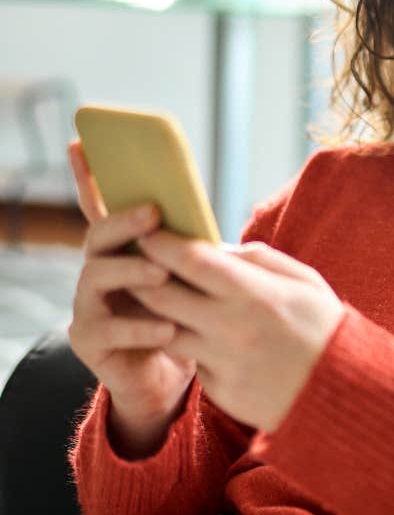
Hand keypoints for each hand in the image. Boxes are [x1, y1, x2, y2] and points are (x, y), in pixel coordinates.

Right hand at [66, 141, 196, 455]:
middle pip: (99, 234)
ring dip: (132, 271)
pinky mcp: (90, 339)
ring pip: (98, 277)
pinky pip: (110, 329)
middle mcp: (98, 269)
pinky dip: (141, 327)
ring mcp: (89, 303)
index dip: (88, 175)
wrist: (169, 372)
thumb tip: (194, 209)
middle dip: (124, 220)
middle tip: (153, 213)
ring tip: (161, 274)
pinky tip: (168, 328)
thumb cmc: (183, 313)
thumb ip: (183, 244)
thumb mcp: (187, 274)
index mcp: (122, 247)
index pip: (101, 205)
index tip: (78, 141)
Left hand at [128, 231, 345, 432]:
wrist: (344, 394)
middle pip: (161, 295)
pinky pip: (193, 362)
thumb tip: (218, 248)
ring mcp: (223, 362)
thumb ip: (259, 258)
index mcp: (255, 293)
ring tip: (154, 298)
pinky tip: (200, 337)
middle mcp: (231, 327)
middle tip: (132, 263)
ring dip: (153, 313)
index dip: (161, 243)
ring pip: (165, 332)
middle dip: (139, 275)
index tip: (145, 232)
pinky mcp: (220, 390)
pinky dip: (191, 346)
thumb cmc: (324, 327)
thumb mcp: (304, 281)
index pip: (191, 260)